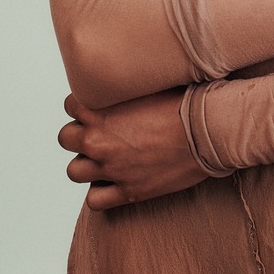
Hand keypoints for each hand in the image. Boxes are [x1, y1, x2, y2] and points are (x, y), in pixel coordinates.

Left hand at [57, 88, 208, 209]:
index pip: (70, 105)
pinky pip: (94, 201)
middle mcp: (100, 140)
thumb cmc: (185, 101)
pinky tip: (114, 182)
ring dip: (87, 164)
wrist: (208, 132)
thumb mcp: (151, 82)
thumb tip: (124, 72)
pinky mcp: (127, 191)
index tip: (97, 108)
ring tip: (104, 158)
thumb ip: (127, 83)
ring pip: (74, 171)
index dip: (83, 106)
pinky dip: (100, 193)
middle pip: (65, 138)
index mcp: (101, 110)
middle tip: (99, 133)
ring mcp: (112, 168)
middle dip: (79, 134)